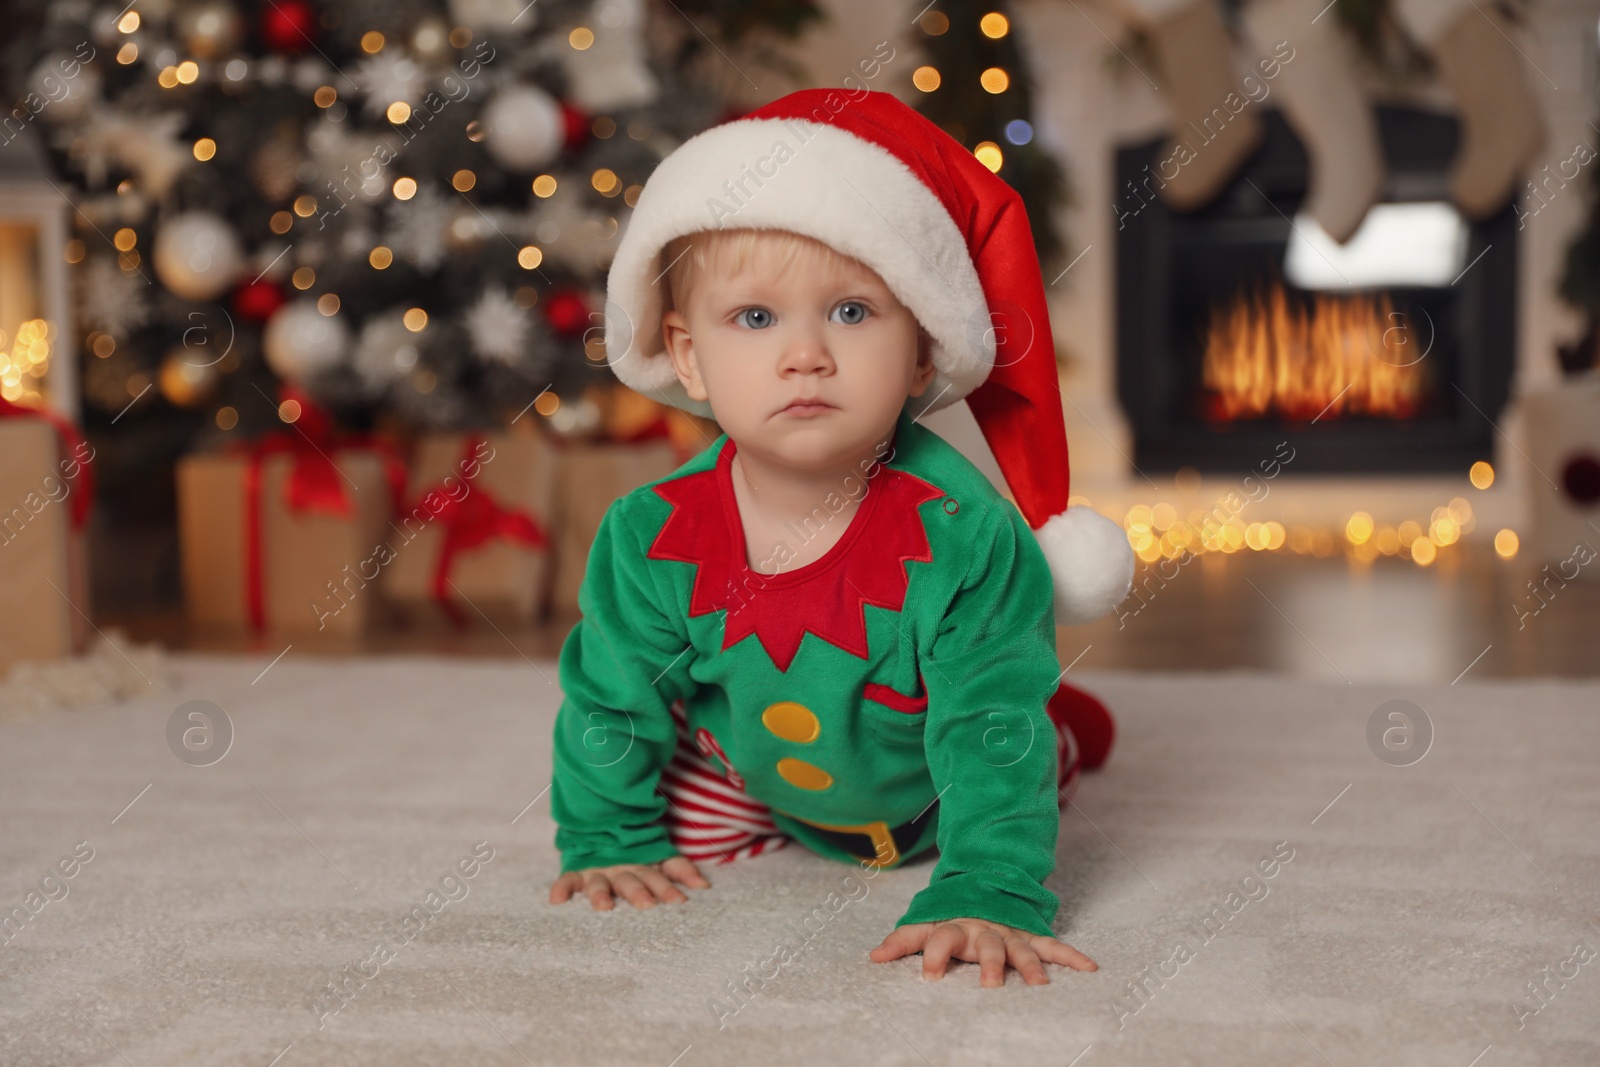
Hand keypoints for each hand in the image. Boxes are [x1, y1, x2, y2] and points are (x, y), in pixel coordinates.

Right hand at [548, 855, 709, 909]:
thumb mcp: (658, 858)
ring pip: (599, 883)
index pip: (658, 876)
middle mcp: (621, 869)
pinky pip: (567, 880)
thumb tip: (705, 886)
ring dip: (600, 894)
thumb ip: (680, 869)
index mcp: (643, 865)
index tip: (681, 901)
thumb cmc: (636, 855)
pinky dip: (561, 888)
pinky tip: (556, 899)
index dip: (669, 887)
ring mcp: (597, 871)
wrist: (601, 826)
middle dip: (638, 892)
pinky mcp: (576, 872)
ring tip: (603, 907)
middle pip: (631, 881)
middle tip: (647, 905)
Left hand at [870, 918, 1097, 987]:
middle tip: (990, 985)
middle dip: (990, 964)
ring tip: (1040, 986)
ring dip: (1031, 966)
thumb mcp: (924, 925)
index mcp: (955, 927)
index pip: (941, 937)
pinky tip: (1090, 969)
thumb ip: (902, 941)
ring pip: (1022, 950)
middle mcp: (984, 930)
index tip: (927, 976)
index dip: (933, 955)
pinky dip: (1072, 956)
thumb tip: (872, 957)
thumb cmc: (950, 917)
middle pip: (987, 946)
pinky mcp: (1031, 937)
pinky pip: (1054, 947)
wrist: (984, 887)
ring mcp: (1010, 934)